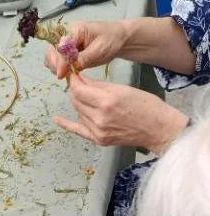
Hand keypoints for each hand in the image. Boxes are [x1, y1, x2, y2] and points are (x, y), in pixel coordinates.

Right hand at [43, 20, 127, 78]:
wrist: (118, 38)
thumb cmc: (111, 39)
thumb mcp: (99, 49)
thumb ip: (82, 59)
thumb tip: (67, 69)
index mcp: (74, 30)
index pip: (61, 46)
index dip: (60, 61)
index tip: (61, 74)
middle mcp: (66, 35)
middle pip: (51, 51)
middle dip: (55, 64)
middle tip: (63, 75)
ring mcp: (65, 44)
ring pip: (51, 57)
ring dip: (56, 67)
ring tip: (68, 73)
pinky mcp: (66, 52)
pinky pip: (56, 61)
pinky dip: (59, 68)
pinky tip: (68, 72)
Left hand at [54, 75, 188, 153]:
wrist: (158, 129)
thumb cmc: (147, 106)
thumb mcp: (124, 89)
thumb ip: (100, 86)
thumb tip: (82, 80)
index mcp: (107, 100)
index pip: (79, 90)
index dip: (74, 82)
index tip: (73, 76)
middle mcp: (100, 116)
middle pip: (76, 101)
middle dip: (76, 91)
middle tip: (80, 85)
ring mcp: (98, 130)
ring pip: (78, 112)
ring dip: (80, 104)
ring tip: (90, 99)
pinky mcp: (98, 139)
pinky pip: (78, 130)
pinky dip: (67, 124)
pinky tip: (57, 119)